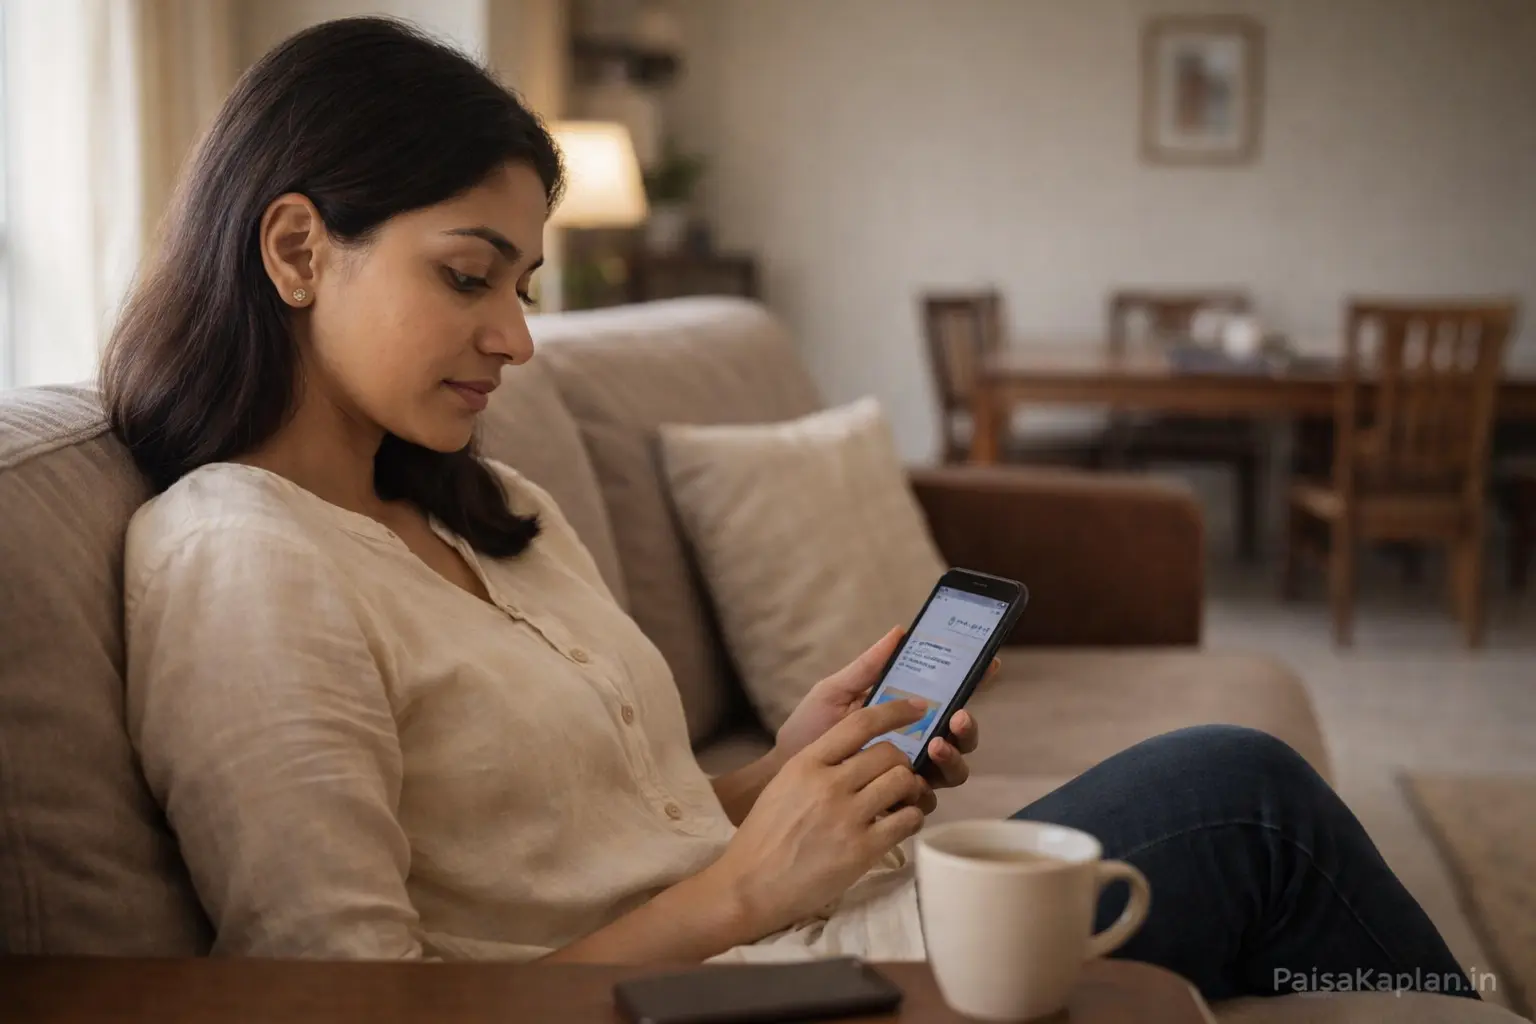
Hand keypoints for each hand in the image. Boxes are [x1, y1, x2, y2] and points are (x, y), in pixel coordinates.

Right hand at [703, 698, 933, 937]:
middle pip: (889, 753)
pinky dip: (912, 818)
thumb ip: (819, 764)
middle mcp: (829, 784)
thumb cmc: (765, 834)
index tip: (917, 709)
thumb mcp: (785, 784)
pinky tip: (900, 823)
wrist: (750, 885)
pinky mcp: (861, 850)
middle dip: (901, 762)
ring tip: (901, 800)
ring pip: (903, 782)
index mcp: (807, 763)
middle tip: (897, 776)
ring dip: (910, 789)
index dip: (895, 711)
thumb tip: (859, 750)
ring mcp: (847, 817)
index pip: (860, 723)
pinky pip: (908, 820)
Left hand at [774, 627, 993, 813]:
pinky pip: (927, 801)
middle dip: (968, 726)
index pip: (949, 696)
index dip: (974, 681)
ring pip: (953, 770)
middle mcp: (916, 743)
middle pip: (960, 735)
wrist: (781, 775)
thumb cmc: (808, 730)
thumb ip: (867, 666)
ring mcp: (909, 774)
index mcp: (905, 713)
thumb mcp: (835, 692)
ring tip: (934, 745)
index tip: (988, 665)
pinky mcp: (898, 803)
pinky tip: (914, 781)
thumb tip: (899, 631)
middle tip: (956, 716)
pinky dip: (927, 790)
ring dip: (953, 755)